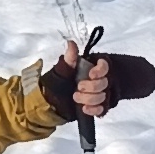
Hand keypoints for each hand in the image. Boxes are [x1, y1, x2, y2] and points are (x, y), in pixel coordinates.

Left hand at [40, 41, 154, 119]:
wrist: (50, 102)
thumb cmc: (56, 83)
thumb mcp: (61, 70)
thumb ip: (69, 58)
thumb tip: (70, 43)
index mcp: (91, 69)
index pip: (104, 67)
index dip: (101, 71)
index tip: (91, 74)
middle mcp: (96, 81)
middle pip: (105, 83)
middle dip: (92, 87)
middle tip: (78, 87)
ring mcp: (97, 94)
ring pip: (103, 96)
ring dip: (91, 98)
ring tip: (76, 97)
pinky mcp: (95, 107)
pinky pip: (102, 109)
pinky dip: (94, 109)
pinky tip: (84, 108)